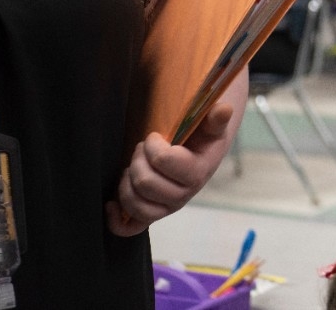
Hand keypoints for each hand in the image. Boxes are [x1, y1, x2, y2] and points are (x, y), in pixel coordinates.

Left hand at [105, 101, 235, 235]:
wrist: (200, 154)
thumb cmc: (202, 137)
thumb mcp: (211, 125)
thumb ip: (215, 118)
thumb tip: (224, 108)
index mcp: (198, 172)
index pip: (165, 162)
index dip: (153, 146)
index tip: (153, 136)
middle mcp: (184, 195)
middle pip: (146, 183)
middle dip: (137, 160)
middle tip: (141, 148)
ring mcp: (167, 208)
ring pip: (137, 204)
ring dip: (126, 181)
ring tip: (132, 165)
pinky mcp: (153, 214)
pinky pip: (132, 228)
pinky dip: (117, 220)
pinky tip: (111, 204)